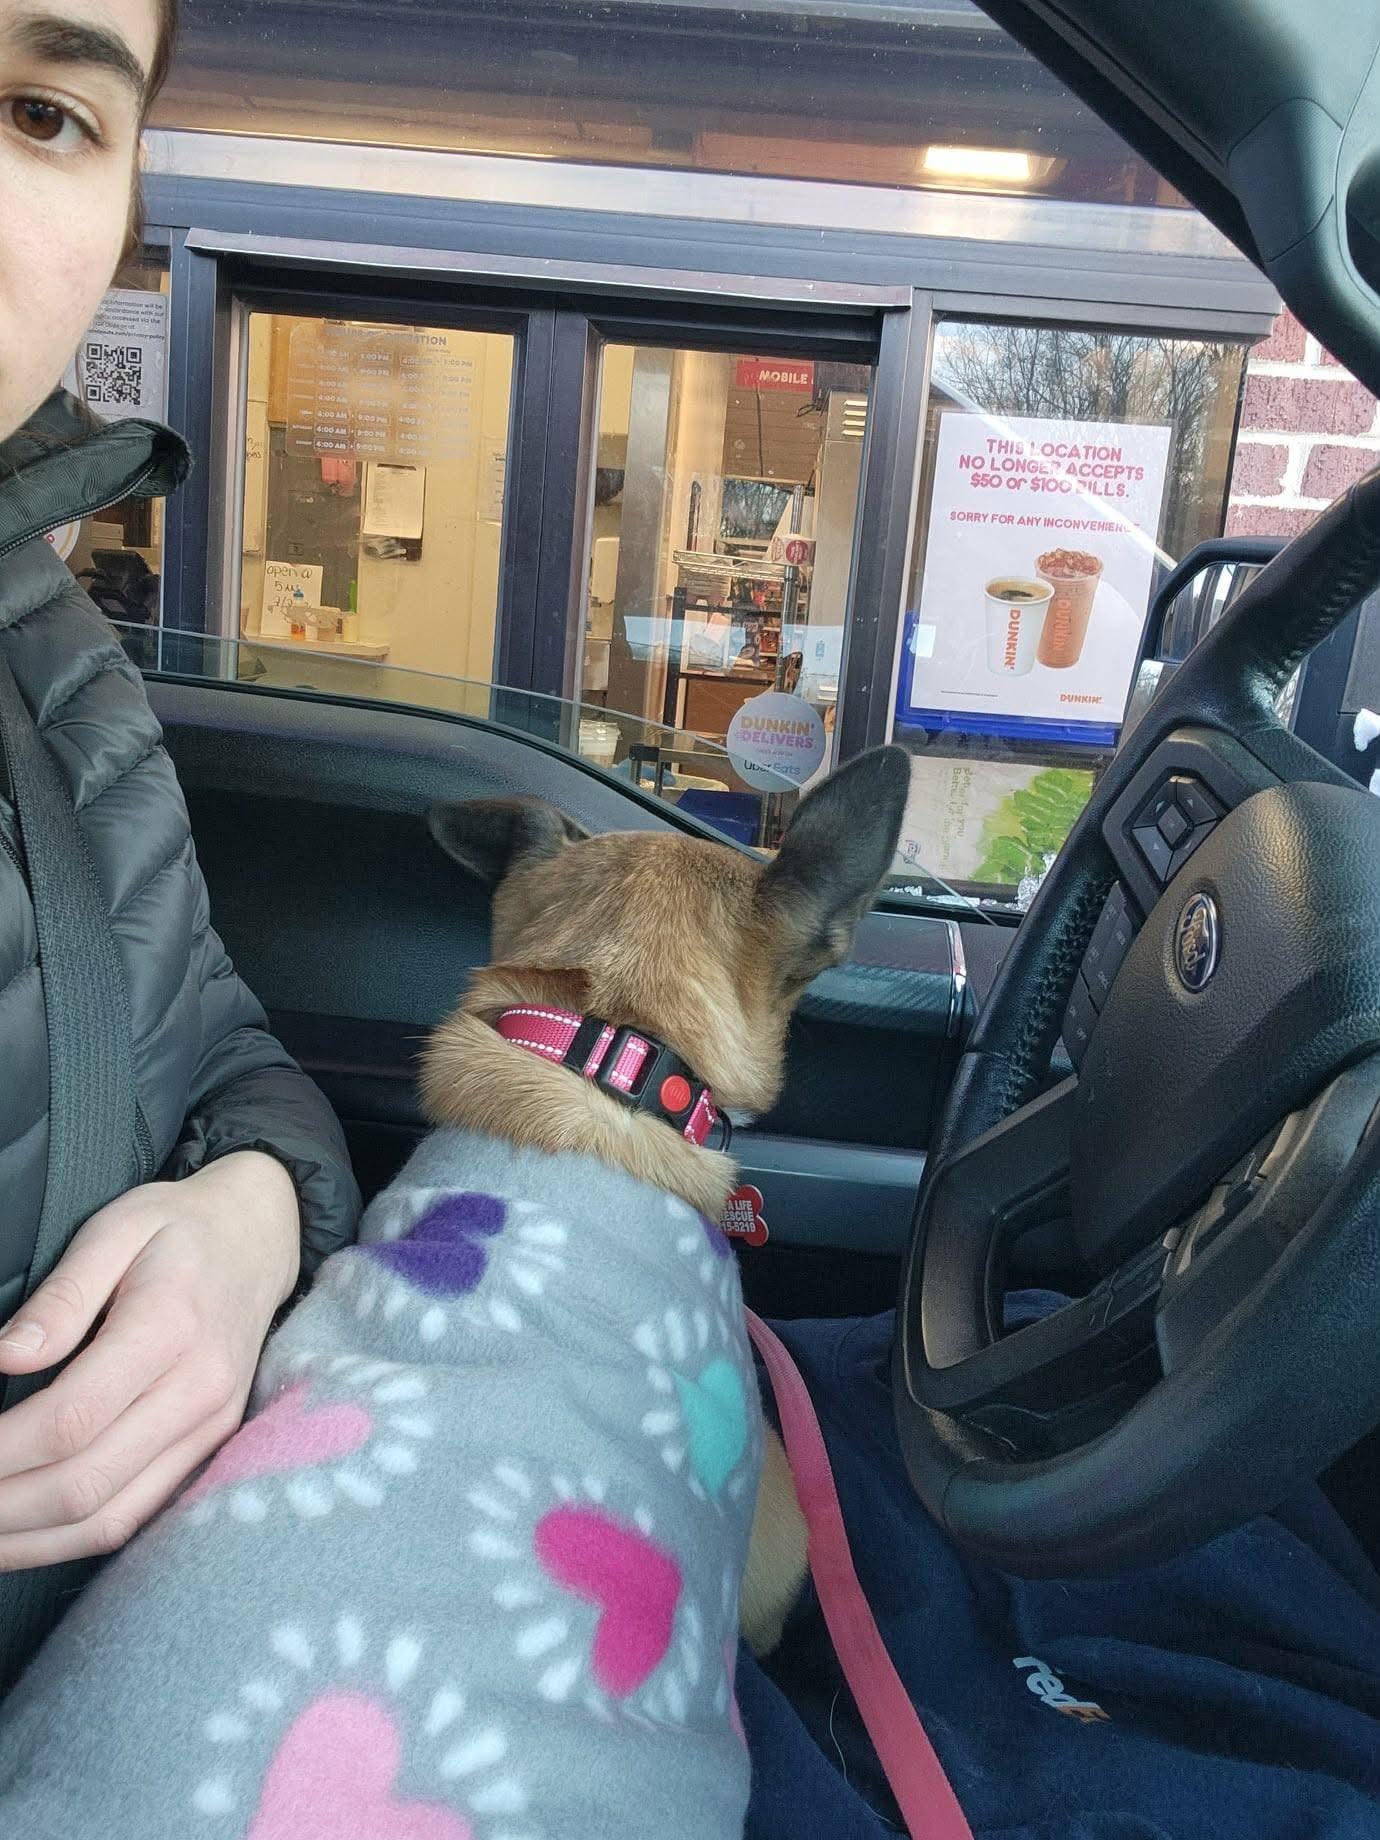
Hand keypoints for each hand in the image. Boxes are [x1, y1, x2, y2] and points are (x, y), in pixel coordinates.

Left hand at [0, 1150, 298, 1569]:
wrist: (261, 1238)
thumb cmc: (179, 1229)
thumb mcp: (115, 1229)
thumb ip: (61, 1297)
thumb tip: (5, 1358)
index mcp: (169, 1328)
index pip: (71, 1418)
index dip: (0, 1451)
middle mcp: (198, 1391)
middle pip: (85, 1483)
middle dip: (1, 1507)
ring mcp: (210, 1428)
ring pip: (109, 1517)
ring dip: (29, 1541)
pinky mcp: (210, 1447)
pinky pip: (137, 1516)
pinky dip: (71, 1539)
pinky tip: (24, 1535)